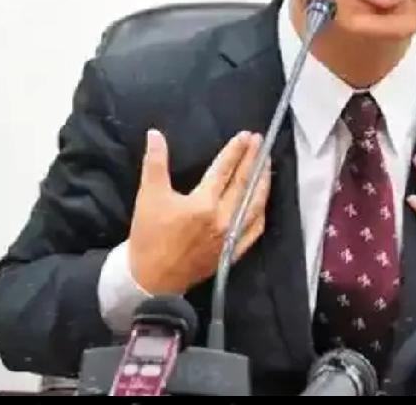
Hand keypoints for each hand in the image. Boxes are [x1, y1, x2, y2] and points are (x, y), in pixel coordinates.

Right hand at [128, 128, 270, 295]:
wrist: (150, 280)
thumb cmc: (149, 236)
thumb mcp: (148, 195)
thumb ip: (155, 162)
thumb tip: (155, 134)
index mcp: (203, 204)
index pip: (225, 170)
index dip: (236, 150)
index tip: (246, 135)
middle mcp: (222, 219)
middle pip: (244, 183)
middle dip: (253, 160)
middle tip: (260, 141)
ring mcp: (230, 237)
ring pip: (254, 205)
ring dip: (263, 182)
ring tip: (267, 164)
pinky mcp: (232, 252)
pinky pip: (254, 230)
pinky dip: (261, 212)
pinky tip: (263, 201)